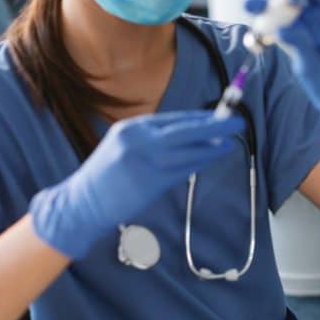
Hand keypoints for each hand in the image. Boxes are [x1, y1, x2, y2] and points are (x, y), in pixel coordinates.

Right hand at [30, 111, 243, 258]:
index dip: (200, 117)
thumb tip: (191, 133)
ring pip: (188, 151)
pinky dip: (201, 161)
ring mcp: (145, 162)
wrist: (83, 204)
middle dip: (214, 125)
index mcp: (132, 128)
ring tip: (230, 141)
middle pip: (185, 130)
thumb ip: (152, 138)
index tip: (220, 115)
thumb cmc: (108, 176)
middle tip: (237, 121)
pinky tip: (214, 156)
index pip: (174, 119)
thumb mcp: (124, 146)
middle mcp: (139, 140)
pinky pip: (183, 169)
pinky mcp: (150, 182)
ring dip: (212, 146)